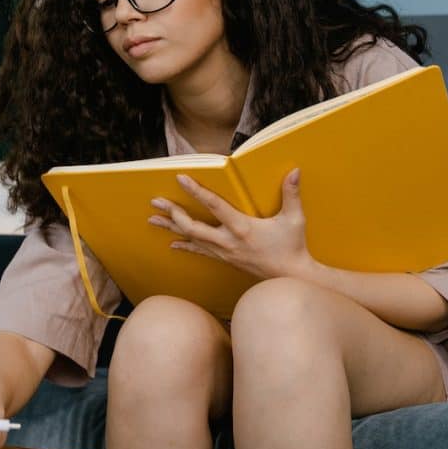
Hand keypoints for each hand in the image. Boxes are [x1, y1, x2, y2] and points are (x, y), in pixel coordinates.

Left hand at [148, 168, 313, 279]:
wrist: (288, 277)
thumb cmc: (292, 246)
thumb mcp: (294, 219)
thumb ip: (292, 194)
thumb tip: (295, 171)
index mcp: (242, 227)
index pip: (214, 205)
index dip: (196, 191)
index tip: (180, 179)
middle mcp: (228, 241)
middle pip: (192, 226)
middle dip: (172, 213)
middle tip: (156, 201)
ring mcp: (224, 252)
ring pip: (191, 239)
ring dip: (171, 228)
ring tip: (153, 219)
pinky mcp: (224, 259)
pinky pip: (200, 251)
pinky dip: (185, 245)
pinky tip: (172, 243)